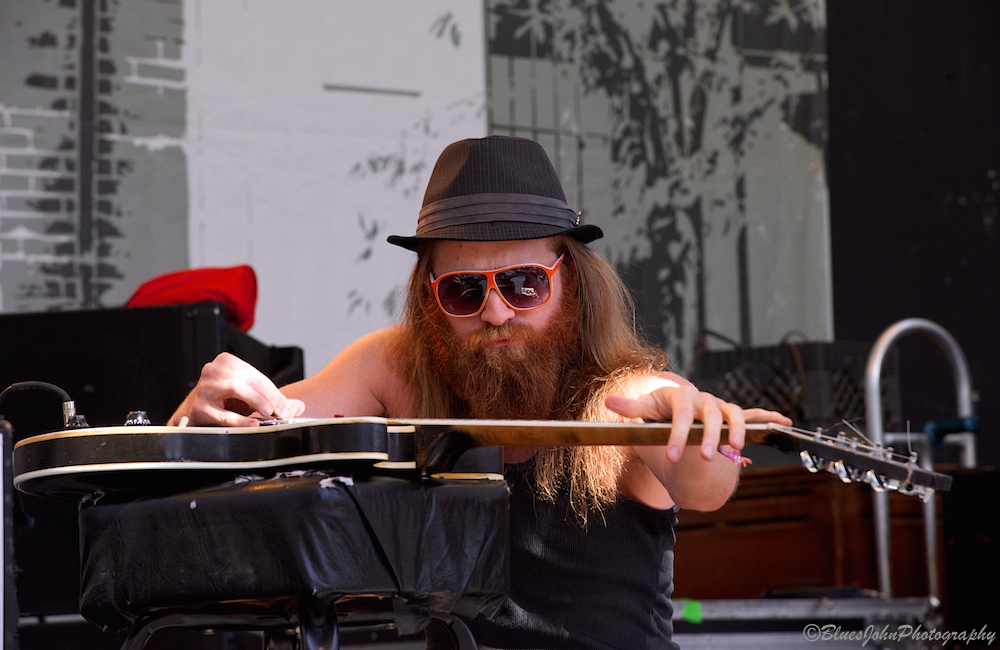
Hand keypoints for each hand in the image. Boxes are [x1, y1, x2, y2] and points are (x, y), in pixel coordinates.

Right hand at [168, 352, 304, 426]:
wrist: (191, 417)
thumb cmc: (222, 403)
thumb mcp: (247, 397)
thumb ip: (273, 400)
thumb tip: (300, 407)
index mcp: (227, 362)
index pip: (256, 375)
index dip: (274, 392)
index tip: (287, 408)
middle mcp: (213, 370)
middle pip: (248, 380)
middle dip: (269, 397)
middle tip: (282, 412)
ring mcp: (204, 388)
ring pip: (235, 387)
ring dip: (256, 401)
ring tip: (270, 413)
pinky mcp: (198, 408)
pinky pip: (223, 414)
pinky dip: (240, 419)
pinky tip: (253, 424)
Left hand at [605, 385, 790, 461]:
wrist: (676, 419)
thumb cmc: (659, 417)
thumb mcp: (645, 414)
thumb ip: (631, 409)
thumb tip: (609, 401)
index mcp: (681, 397)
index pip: (680, 414)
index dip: (677, 434)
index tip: (671, 455)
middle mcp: (703, 400)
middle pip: (711, 416)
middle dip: (709, 437)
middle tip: (704, 458)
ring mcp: (720, 408)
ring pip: (735, 415)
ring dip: (737, 431)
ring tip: (736, 449)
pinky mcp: (733, 416)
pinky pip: (754, 415)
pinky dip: (769, 416)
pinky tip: (784, 421)